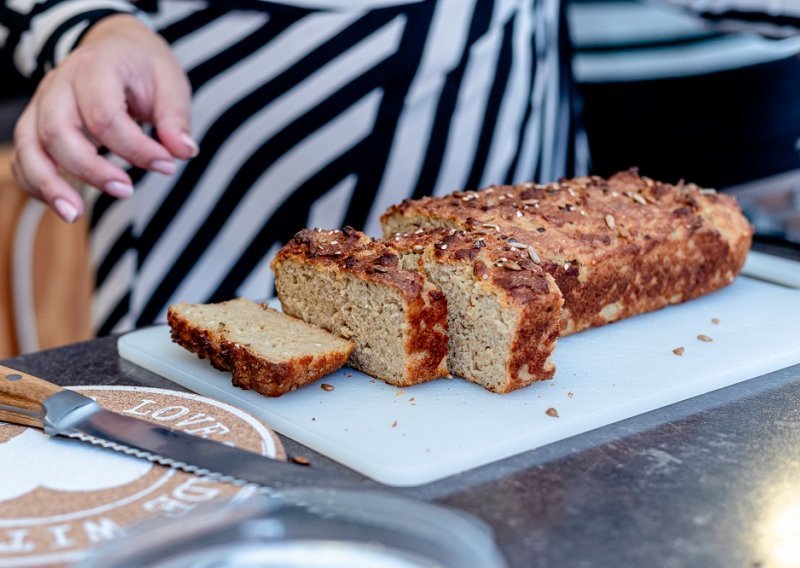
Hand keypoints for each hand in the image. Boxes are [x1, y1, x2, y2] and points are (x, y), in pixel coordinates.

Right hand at [12, 14, 195, 221]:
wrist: (115, 46)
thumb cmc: (144, 68)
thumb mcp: (170, 82)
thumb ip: (176, 118)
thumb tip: (184, 152)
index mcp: (95, 67)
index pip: (104, 116)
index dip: (135, 148)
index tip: (167, 165)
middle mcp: (59, 84)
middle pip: (58, 132)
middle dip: (89, 169)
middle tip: (126, 191)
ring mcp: (42, 105)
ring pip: (29, 147)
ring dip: (48, 185)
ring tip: (75, 215)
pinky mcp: (36, 125)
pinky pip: (23, 158)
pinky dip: (36, 185)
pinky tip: (64, 205)